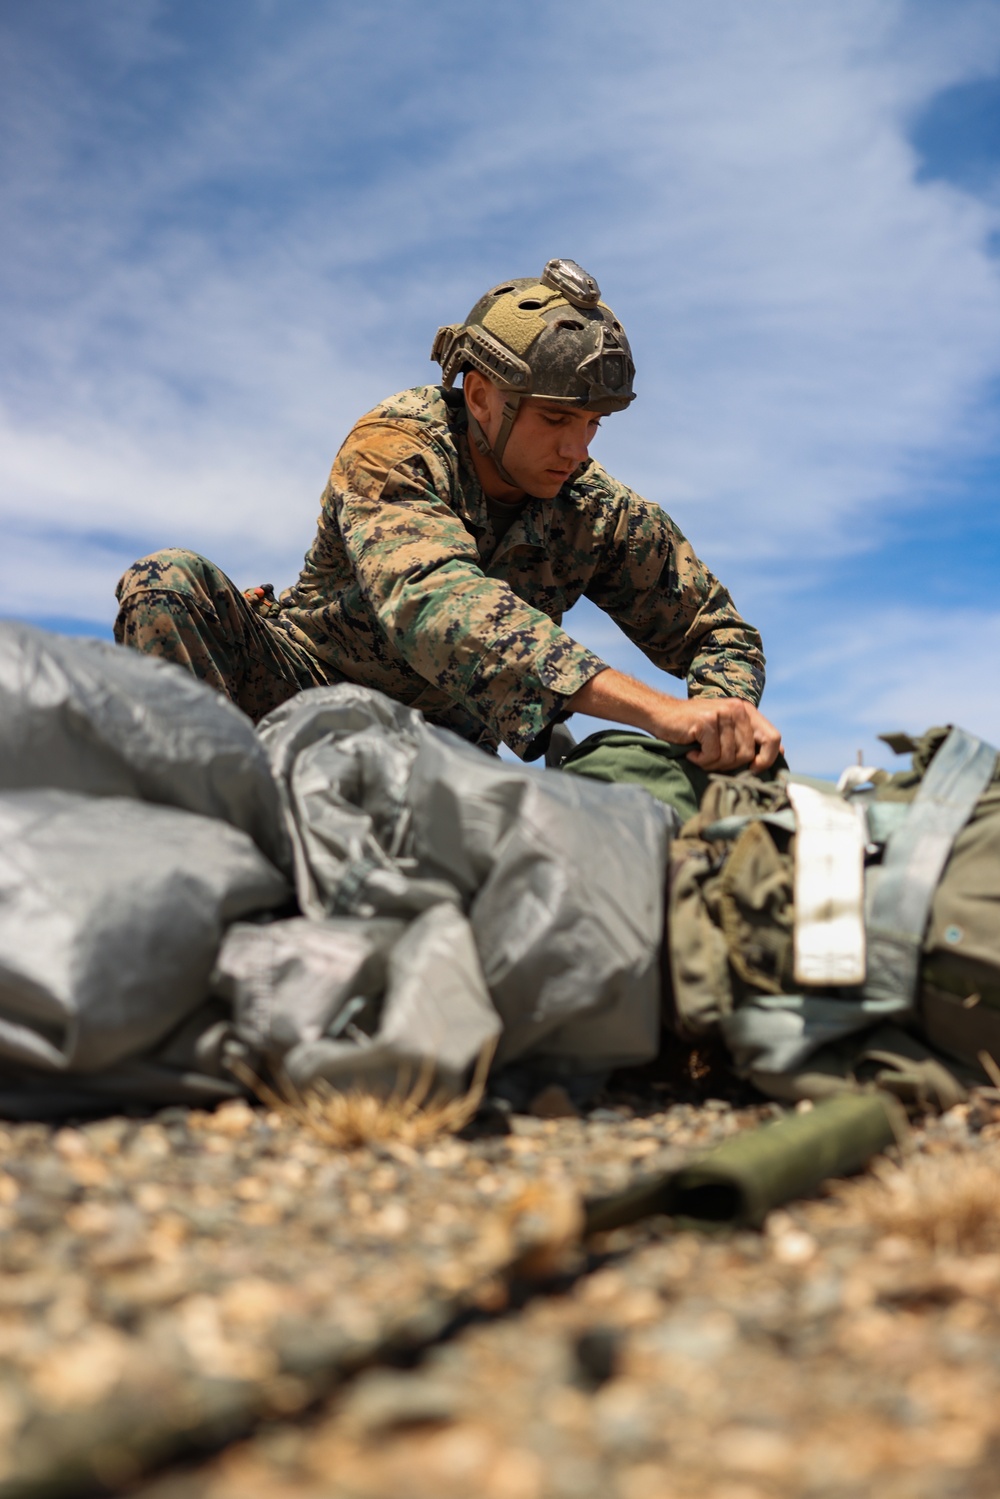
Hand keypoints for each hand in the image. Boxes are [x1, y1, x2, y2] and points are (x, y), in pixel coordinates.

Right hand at [645, 695, 782, 771]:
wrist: (660, 716)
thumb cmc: (693, 729)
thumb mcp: (726, 730)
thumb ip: (751, 738)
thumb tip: (782, 752)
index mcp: (746, 711)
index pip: (773, 738)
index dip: (766, 759)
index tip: (751, 769)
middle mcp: (737, 709)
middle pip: (748, 754)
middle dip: (729, 765)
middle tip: (712, 760)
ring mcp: (722, 713)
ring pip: (729, 757)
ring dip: (712, 764)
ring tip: (699, 755)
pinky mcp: (706, 721)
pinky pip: (712, 755)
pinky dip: (700, 760)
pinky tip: (691, 753)